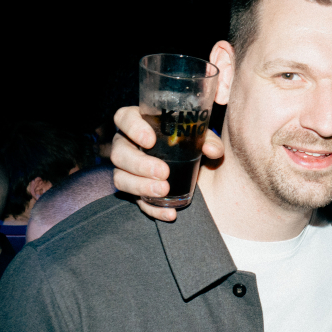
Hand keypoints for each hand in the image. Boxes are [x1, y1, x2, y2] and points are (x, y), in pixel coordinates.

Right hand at [110, 106, 224, 220]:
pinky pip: (137, 202)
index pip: (125, 118)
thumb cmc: (191, 142)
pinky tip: (170, 213)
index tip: (150, 141)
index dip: (133, 128)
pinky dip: (153, 209)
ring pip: (121, 178)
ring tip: (163, 190)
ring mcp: (128, 170)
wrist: (195, 166)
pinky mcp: (136, 191)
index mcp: (140, 124)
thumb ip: (209, 140)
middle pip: (120, 153)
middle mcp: (127, 145)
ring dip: (141, 186)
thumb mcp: (201, 137)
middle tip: (163, 172)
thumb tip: (212, 149)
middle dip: (140, 164)